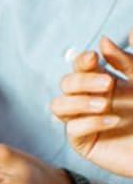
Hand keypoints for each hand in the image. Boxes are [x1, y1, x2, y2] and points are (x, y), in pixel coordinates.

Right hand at [50, 38, 132, 176]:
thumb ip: (128, 61)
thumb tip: (104, 40)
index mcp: (105, 82)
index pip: (81, 67)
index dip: (82, 61)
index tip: (94, 58)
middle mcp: (91, 100)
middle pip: (66, 84)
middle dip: (82, 82)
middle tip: (108, 85)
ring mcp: (85, 121)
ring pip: (58, 106)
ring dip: (78, 102)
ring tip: (104, 105)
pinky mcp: (85, 143)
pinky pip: (72, 130)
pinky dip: (90, 123)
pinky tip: (113, 122)